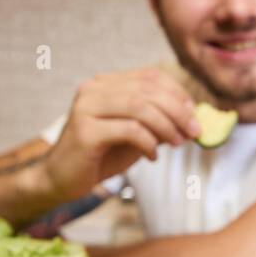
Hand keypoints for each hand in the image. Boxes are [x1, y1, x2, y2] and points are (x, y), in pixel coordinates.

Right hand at [41, 68, 201, 202]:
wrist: (61, 180)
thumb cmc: (101, 156)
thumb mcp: (135, 135)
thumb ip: (158, 122)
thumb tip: (193, 119)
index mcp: (106, 84)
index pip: (150, 76)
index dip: (177, 93)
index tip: (194, 115)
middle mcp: (93, 90)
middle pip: (148, 90)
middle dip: (178, 111)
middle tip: (194, 131)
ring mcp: (86, 108)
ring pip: (140, 106)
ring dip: (167, 125)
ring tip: (178, 143)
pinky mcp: (85, 131)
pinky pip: (128, 129)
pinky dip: (148, 142)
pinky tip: (153, 156)